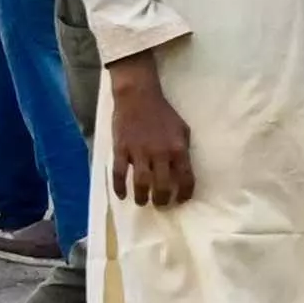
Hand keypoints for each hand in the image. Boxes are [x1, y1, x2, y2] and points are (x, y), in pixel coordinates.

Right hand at [108, 63, 193, 207]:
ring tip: (143, 202)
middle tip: (160, 205)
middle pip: (161, 185)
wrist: (138, 97)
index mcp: (178, 149)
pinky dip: (119, 187)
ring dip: (142, 197)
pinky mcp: (120, 149)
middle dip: (161, 200)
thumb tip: (184, 169)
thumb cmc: (163, 113)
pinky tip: (122, 196)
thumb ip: (183, 150)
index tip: (181, 200)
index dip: (184, 193)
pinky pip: (118, 173)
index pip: (185, 178)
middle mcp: (159, 153)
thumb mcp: (183, 129)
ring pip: (140, 183)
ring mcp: (138, 152)